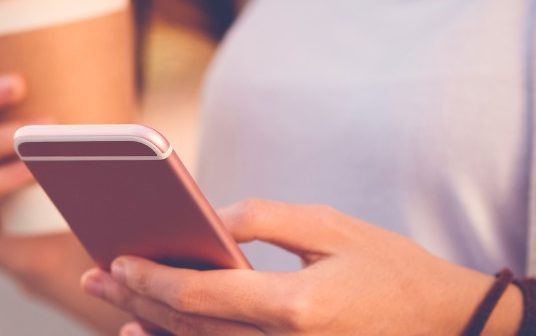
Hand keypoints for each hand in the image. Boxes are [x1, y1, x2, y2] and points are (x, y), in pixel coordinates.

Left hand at [80, 199, 522, 334]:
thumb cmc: (389, 268)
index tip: (115, 259)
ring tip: (112, 298)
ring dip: (149, 324)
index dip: (150, 278)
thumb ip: (261, 219)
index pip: (198, 297)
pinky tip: (150, 327)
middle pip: (187, 327)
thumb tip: (204, 218)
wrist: (447, 323)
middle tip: (95, 276)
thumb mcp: (329, 227)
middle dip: (135, 298)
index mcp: (296, 308)